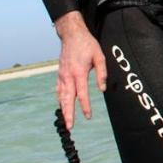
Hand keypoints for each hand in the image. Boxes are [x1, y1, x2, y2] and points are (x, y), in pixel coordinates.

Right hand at [53, 11, 106, 129]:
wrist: (72, 35)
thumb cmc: (87, 44)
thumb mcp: (99, 56)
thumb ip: (102, 73)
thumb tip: (102, 89)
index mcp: (79, 72)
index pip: (82, 93)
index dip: (85, 106)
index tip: (88, 116)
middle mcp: (68, 76)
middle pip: (68, 99)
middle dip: (69, 114)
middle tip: (70, 127)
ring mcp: (62, 76)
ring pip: (61, 96)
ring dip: (63, 109)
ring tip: (65, 121)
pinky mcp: (60, 74)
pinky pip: (59, 90)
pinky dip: (60, 99)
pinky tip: (62, 106)